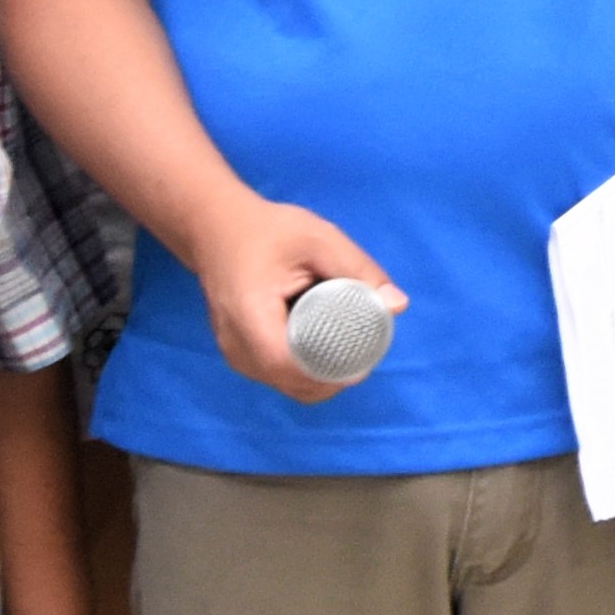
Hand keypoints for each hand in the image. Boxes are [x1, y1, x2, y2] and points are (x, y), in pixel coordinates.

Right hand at [195, 192, 399, 401]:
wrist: (217, 230)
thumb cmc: (268, 231)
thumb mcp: (320, 239)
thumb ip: (359, 270)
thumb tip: (398, 305)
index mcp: (250, 315)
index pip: (291, 366)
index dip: (332, 372)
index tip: (364, 360)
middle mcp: (236, 345)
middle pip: (294, 383)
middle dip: (334, 376)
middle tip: (363, 350)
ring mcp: (234, 355)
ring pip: (288, 385)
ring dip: (320, 376)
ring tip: (345, 346)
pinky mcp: (239, 357)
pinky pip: (279, 377)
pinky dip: (305, 371)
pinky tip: (323, 349)